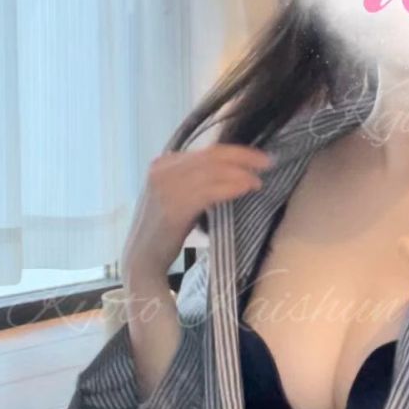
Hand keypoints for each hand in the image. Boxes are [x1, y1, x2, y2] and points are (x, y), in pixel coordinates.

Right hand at [121, 143, 273, 282]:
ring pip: (213, 172)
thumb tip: (229, 171)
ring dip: (240, 174)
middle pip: (211, 156)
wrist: (141, 258)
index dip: (235, 151)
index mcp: (163, 163)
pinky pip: (210, 190)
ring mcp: (167, 187)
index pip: (206, 151)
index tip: (257, 157)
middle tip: (267, 163)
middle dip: (243, 158)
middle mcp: (163, 170)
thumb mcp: (174, 195)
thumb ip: (193, 179)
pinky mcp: (174, 205)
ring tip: (258, 182)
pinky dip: (231, 187)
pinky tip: (246, 188)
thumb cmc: (163, 230)